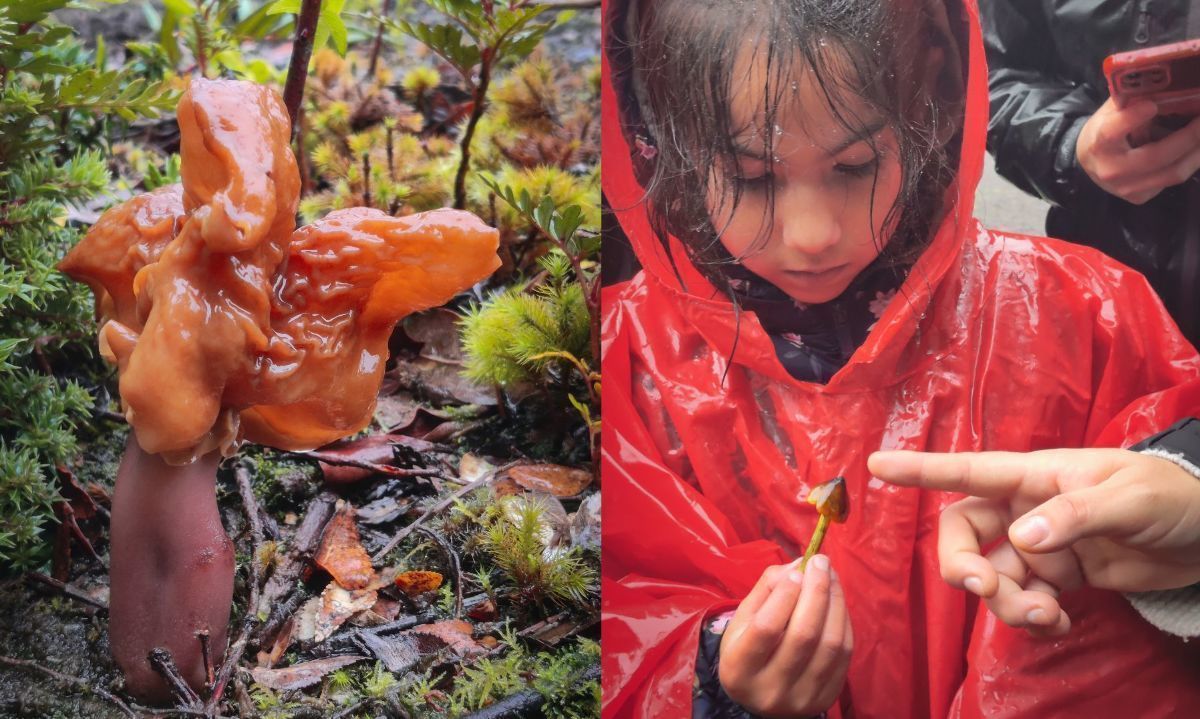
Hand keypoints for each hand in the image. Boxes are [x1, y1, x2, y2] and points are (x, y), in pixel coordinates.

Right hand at [718, 555, 851, 716]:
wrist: (762, 698)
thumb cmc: (748, 650)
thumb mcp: (743, 620)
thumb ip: (767, 589)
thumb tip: (801, 564)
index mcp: (739, 669)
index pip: (766, 628)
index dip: (784, 596)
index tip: (797, 571)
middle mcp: (770, 689)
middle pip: (803, 635)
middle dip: (816, 591)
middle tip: (821, 562)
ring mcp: (802, 697)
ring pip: (830, 644)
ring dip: (835, 602)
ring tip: (831, 576)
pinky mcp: (827, 698)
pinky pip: (844, 653)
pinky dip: (844, 620)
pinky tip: (836, 601)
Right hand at [868, 448, 1199, 635]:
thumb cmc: (1168, 495)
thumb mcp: (1129, 498)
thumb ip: (1074, 515)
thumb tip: (1022, 539)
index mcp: (1035, 475)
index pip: (968, 470)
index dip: (920, 470)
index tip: (876, 468)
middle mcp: (1026, 507)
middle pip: (965, 535)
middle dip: (965, 567)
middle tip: (986, 590)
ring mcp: (1040, 543)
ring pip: (993, 575)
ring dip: (1007, 602)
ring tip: (1046, 618)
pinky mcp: (1059, 575)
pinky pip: (1023, 597)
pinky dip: (1032, 617)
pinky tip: (1058, 623)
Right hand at [1076, 97, 1199, 204]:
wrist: (1090, 164)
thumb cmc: (1104, 131)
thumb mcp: (1111, 111)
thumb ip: (1132, 98)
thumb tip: (1165, 79)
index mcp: (1098, 144)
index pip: (1111, 132)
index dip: (1131, 118)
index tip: (1152, 106)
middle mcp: (1111, 170)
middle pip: (1157, 156)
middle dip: (1190, 136)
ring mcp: (1126, 188)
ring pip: (1173, 172)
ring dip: (1198, 152)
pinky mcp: (1139, 197)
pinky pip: (1172, 180)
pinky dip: (1190, 162)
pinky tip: (1195, 149)